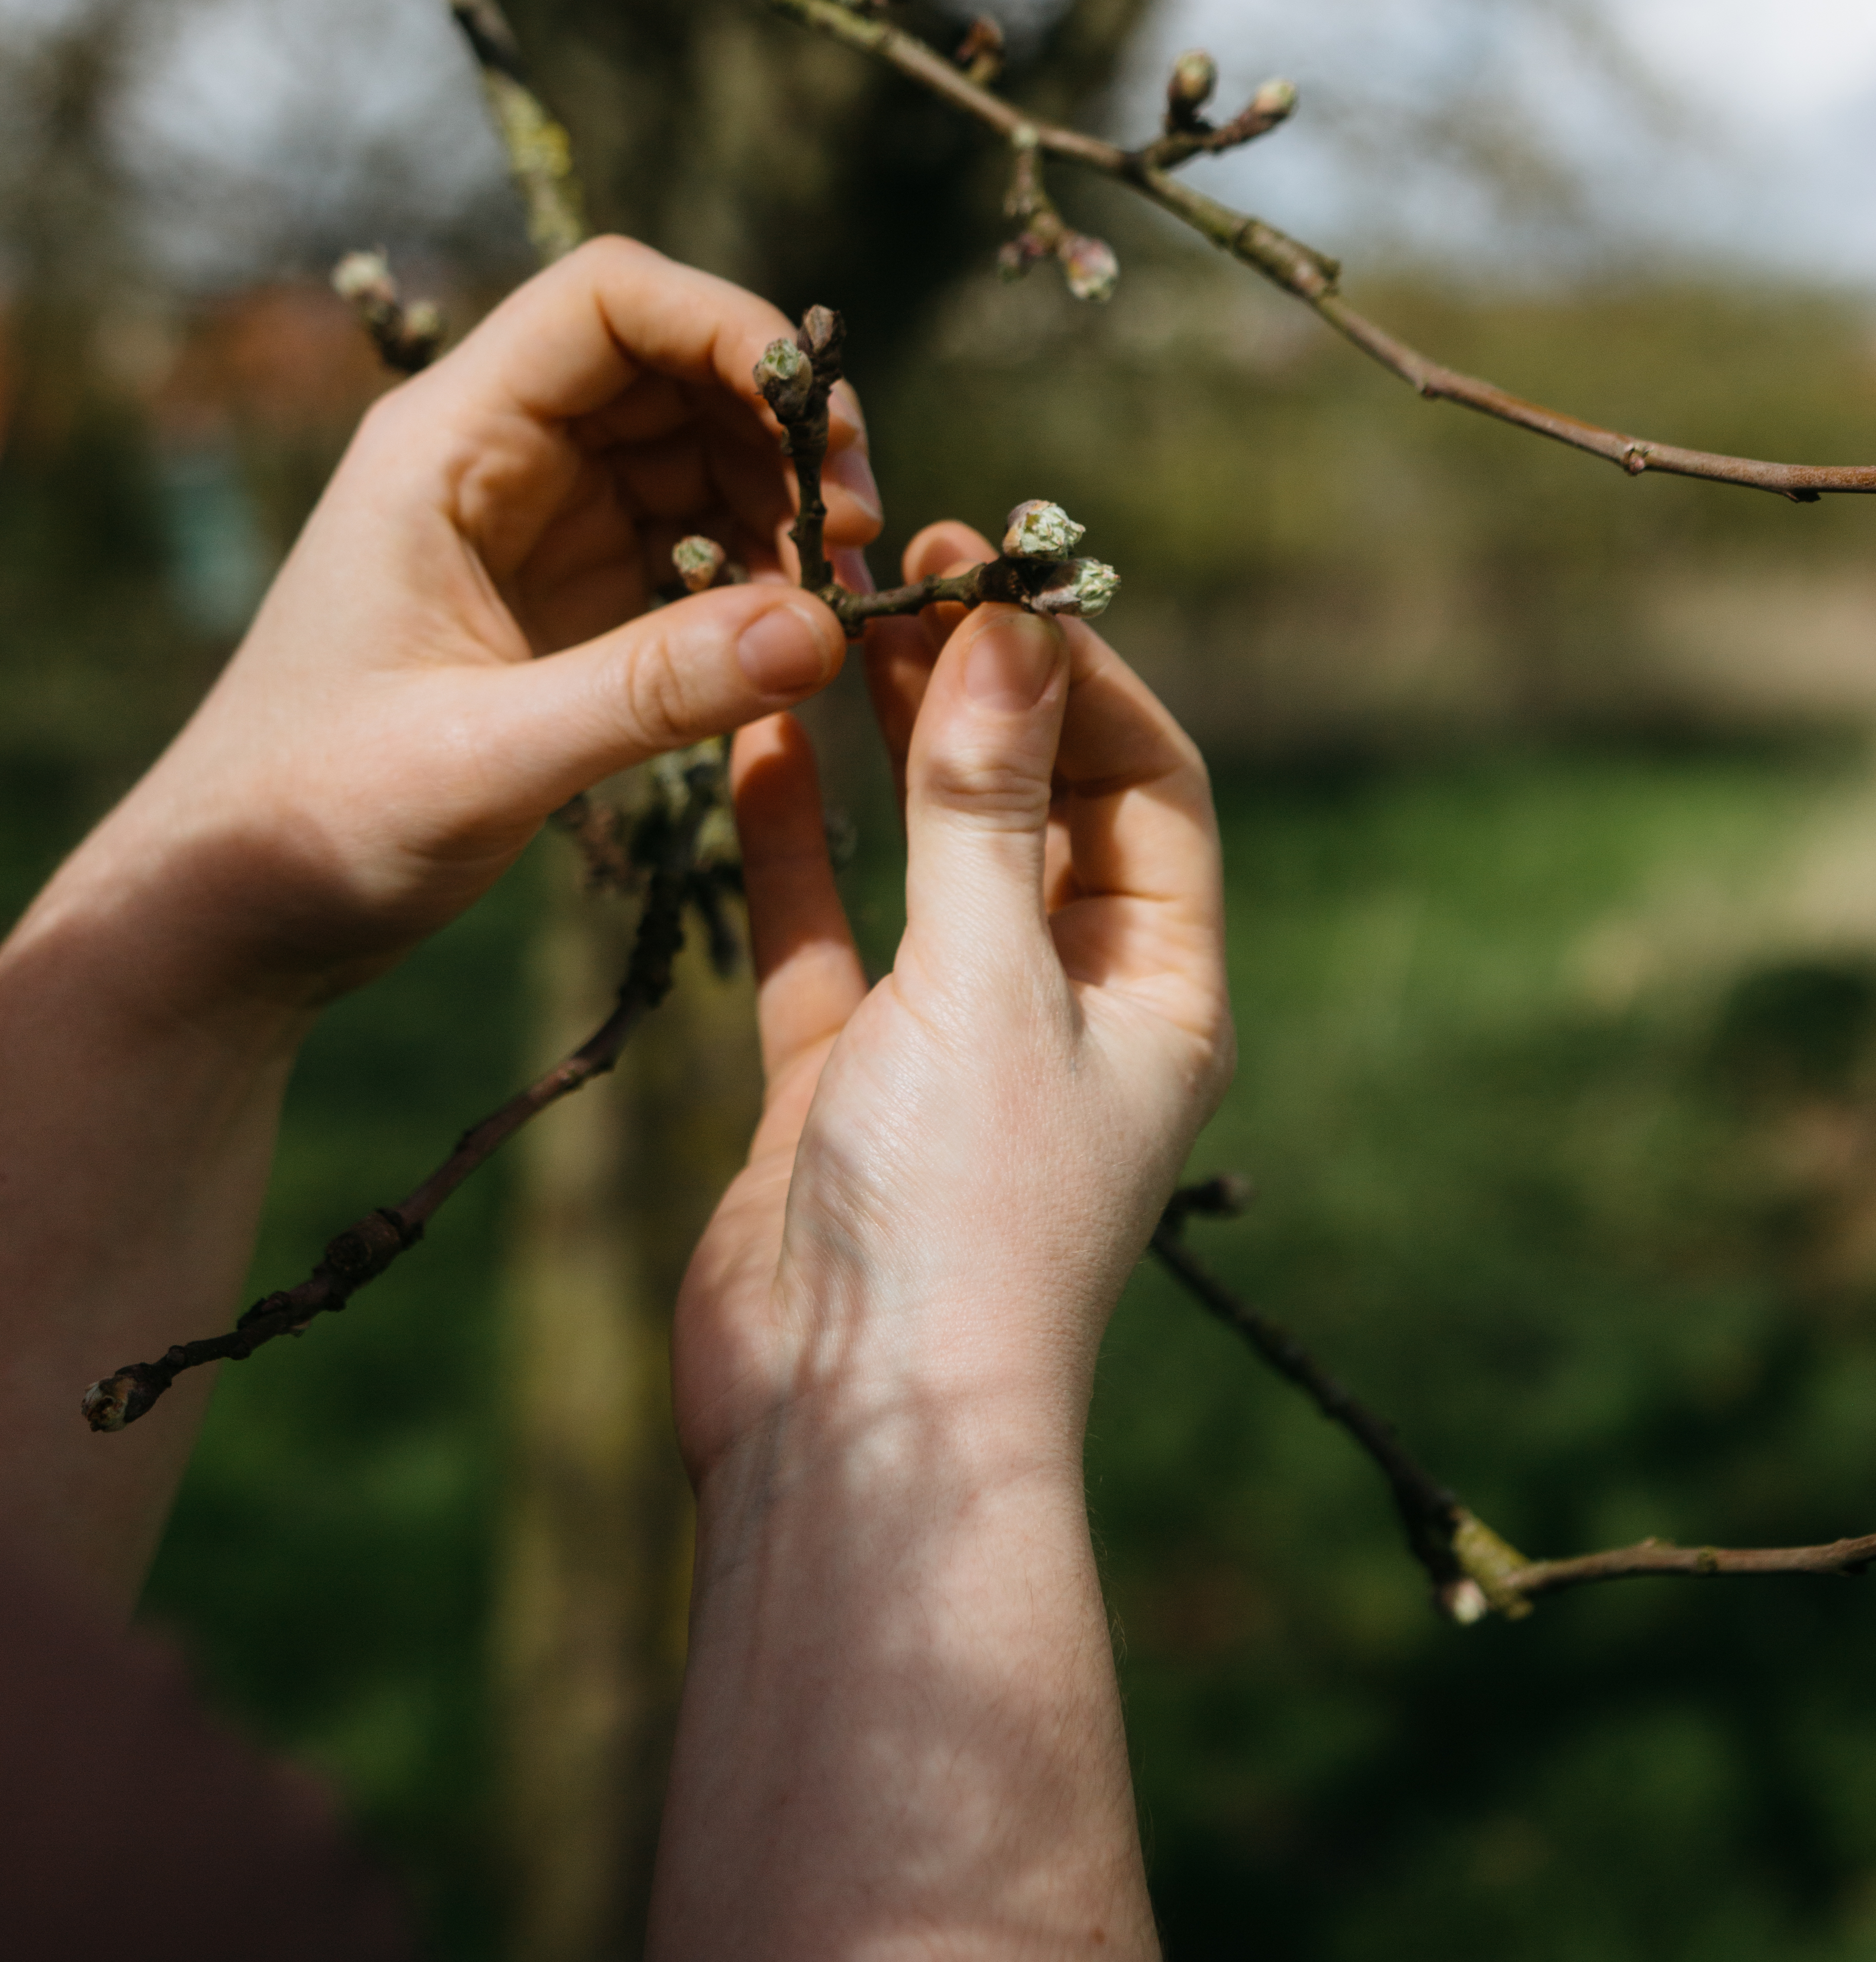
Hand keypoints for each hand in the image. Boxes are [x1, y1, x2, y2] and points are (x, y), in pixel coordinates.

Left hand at [65, 237, 878, 1021]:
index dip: (724, 325)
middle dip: (779, 428)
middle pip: (672, 369)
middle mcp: (495, 460)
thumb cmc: (310, 822)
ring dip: (781, 503)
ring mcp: (535, 527)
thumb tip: (820, 630)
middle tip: (854, 528)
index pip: (605, 304)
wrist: (234, 916)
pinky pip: (691, 545)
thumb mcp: (484, 759)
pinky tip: (795, 637)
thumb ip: (651, 692)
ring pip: (695, 456)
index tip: (818, 420)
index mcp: (444, 446)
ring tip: (837, 591)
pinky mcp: (567, 600)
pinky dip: (757, 576)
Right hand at [652, 523, 1229, 1958]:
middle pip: (1040, 805)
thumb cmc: (960, 1216)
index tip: (997, 575)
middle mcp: (1067, 1010)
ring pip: (927, 854)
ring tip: (839, 620)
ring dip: (890, 744)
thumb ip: (985, 809)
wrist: (849, 1429)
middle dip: (986, 688)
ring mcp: (949, 1044)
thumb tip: (1012, 634)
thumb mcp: (988, 984)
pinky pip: (824, 933)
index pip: (1146, 785)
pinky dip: (792, 843)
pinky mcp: (840, 1080)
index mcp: (1158, 995)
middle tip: (912, 568)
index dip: (1079, 673)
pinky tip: (754, 745)